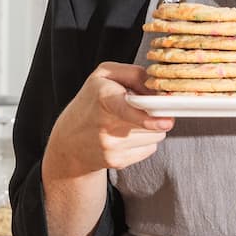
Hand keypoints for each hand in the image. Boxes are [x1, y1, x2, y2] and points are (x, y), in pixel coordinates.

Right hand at [46, 62, 174, 178]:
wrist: (69, 141)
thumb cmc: (91, 102)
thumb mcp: (105, 75)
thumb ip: (135, 74)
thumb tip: (161, 92)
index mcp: (102, 96)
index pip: (126, 109)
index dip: (148, 117)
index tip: (165, 122)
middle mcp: (106, 125)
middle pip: (153, 121)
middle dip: (155, 113)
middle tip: (140, 107)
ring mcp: (111, 147)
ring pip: (156, 135)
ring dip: (151, 127)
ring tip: (130, 121)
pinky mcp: (118, 162)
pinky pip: (150, 148)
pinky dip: (145, 141)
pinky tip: (128, 136)